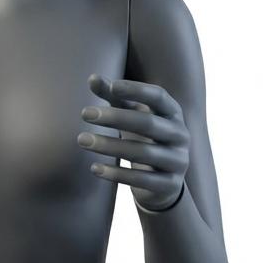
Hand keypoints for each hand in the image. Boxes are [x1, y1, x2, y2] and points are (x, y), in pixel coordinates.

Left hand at [78, 75, 189, 210]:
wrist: (162, 181)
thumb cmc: (142, 136)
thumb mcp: (130, 114)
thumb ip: (113, 96)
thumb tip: (92, 78)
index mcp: (173, 112)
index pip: (158, 96)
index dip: (137, 90)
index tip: (111, 87)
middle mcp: (180, 134)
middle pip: (148, 124)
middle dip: (115, 118)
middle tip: (84, 113)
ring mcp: (178, 161)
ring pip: (143, 153)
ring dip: (110, 146)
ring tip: (82, 139)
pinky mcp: (170, 185)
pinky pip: (142, 179)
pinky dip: (116, 174)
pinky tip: (94, 168)